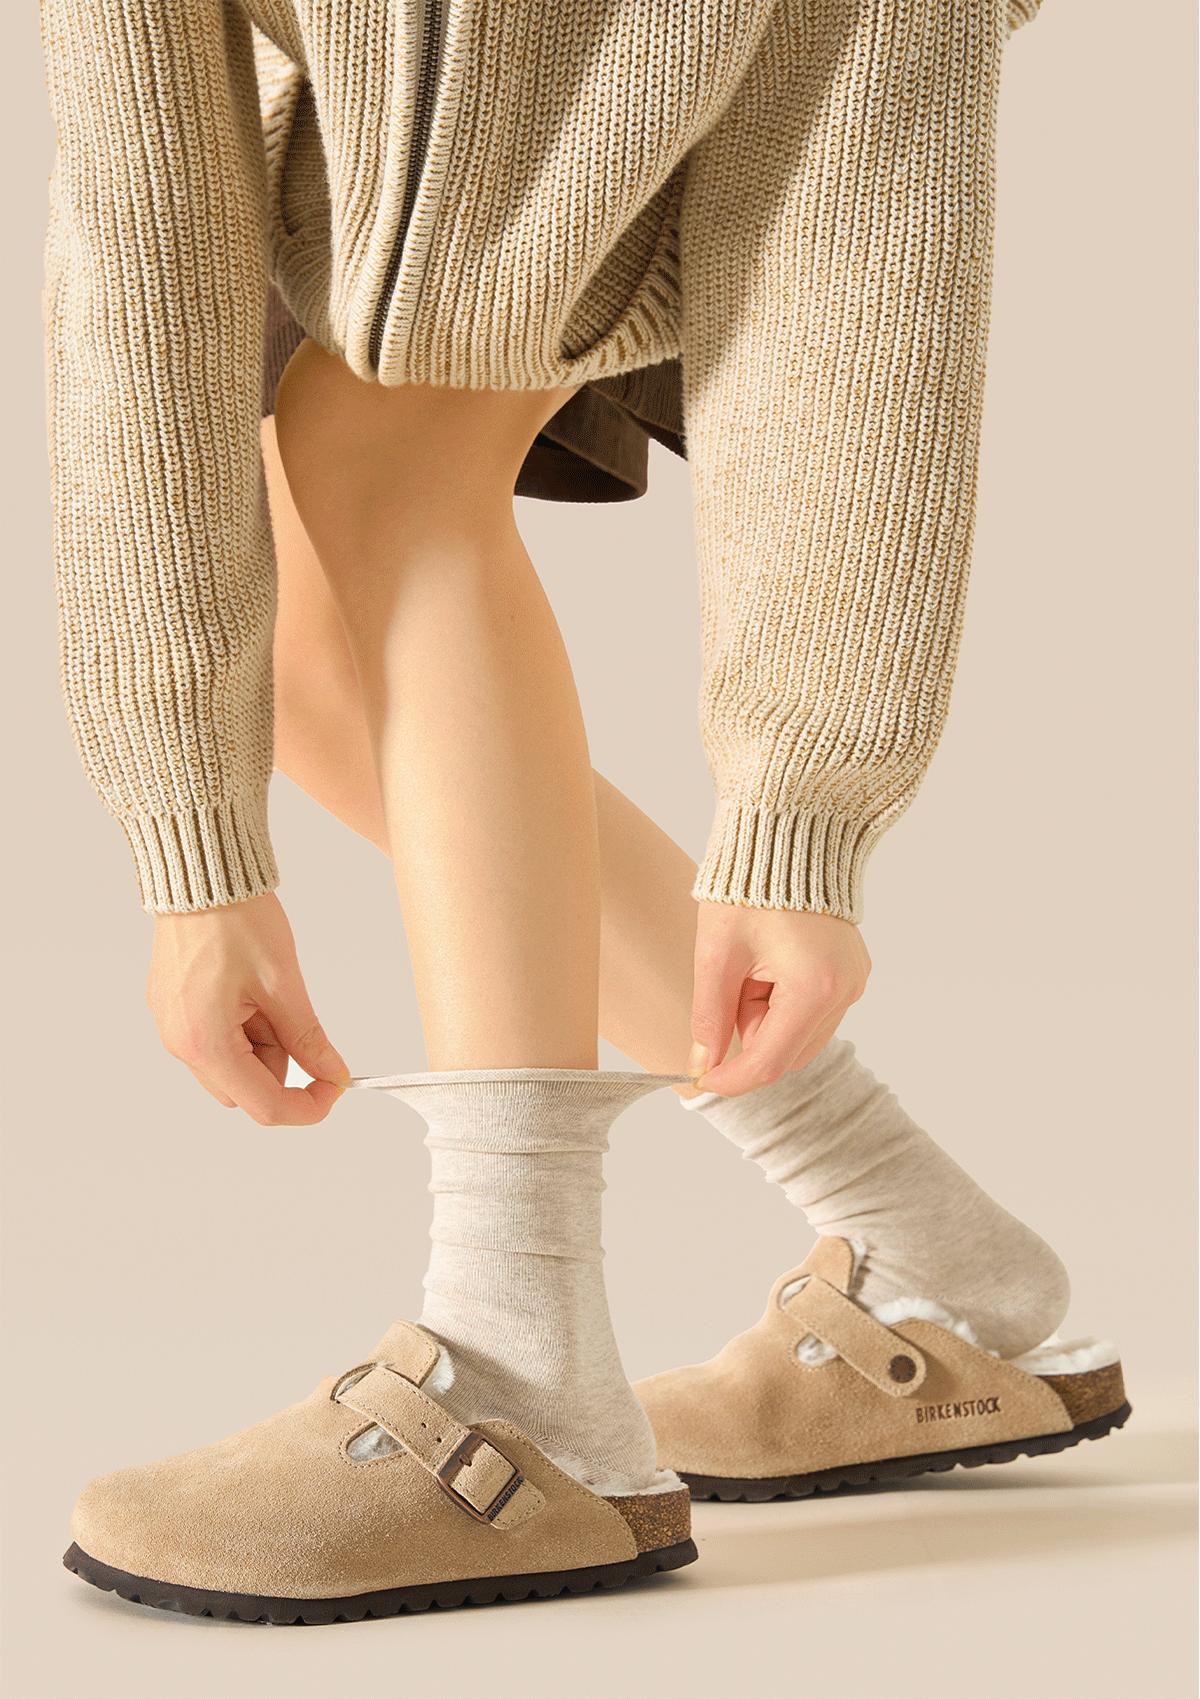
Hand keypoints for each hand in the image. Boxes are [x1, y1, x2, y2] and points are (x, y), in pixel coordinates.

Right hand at [148, 892, 349, 1124]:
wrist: (200, 874)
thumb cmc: (236, 920)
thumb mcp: (284, 984)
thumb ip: (308, 1039)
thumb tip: (333, 1074)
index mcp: (205, 1043)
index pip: (264, 1105)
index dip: (307, 1107)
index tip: (336, 1088)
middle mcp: (180, 1043)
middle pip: (245, 1090)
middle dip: (282, 1066)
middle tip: (298, 1021)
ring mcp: (173, 1027)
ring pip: (232, 1065)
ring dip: (263, 1045)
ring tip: (270, 993)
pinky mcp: (174, 1010)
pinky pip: (216, 1039)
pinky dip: (244, 1028)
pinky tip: (250, 990)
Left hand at [688, 903, 869, 1095]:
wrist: (785, 840)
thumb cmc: (747, 891)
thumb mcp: (717, 956)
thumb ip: (710, 1017)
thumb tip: (703, 1066)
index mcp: (814, 988)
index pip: (771, 1061)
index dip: (732, 1079)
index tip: (701, 1080)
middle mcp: (845, 991)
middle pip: (789, 1052)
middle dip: (751, 1034)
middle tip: (730, 988)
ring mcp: (854, 982)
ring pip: (800, 1034)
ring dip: (767, 1018)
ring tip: (751, 969)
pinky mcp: (853, 973)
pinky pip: (814, 1011)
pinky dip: (784, 1002)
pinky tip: (771, 965)